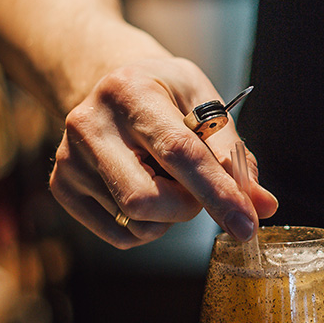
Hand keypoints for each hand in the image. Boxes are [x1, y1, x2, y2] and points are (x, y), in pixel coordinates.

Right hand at [49, 56, 277, 246]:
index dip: (218, 193)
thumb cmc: (165, 93)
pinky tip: (144, 189)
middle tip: (197, 185)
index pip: (179, 153)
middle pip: (148, 201)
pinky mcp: (61, 187)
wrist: (109, 85)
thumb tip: (262, 206)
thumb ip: (234, 155)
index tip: (247, 225)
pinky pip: (121, 236)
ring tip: (164, 178)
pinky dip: (147, 226)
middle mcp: (89, 124)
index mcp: (130, 92)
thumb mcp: (206, 104)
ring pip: (137, 223)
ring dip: (169, 216)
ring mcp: (69, 159)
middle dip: (188, 207)